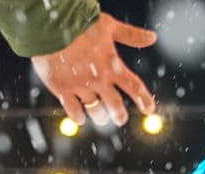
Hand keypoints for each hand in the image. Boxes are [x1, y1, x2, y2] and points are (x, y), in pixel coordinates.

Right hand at [31, 13, 156, 126]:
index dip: (144, 100)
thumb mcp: (110, 26)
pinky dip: (78, 117)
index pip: (134, 87)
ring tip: (101, 118)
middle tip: (120, 119)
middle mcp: (99, 80)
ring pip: (95, 110)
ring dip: (100, 117)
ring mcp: (80, 86)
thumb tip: (153, 38)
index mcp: (112, 65)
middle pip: (115, 105)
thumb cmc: (81, 23)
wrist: (52, 27)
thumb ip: (131, 35)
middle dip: (119, 115)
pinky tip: (80, 119)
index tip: (149, 110)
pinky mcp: (62, 89)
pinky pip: (73, 110)